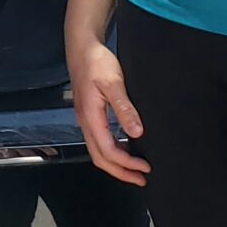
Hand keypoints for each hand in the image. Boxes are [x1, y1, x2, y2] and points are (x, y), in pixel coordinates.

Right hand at [68, 34, 147, 186]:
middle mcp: (85, 122)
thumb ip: (124, 108)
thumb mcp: (113, 82)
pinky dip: (112, 151)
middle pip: (100, 157)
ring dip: (116, 163)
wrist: (82, 47)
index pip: (107, 150)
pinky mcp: (89, 114)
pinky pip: (99, 141)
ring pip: (98, 151)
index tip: (145, 168)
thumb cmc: (96, 62)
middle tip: (141, 179)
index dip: (126, 163)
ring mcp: (86, 119)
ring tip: (135, 170)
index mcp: (91, 117)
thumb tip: (136, 132)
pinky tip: (125, 148)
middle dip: (120, 172)